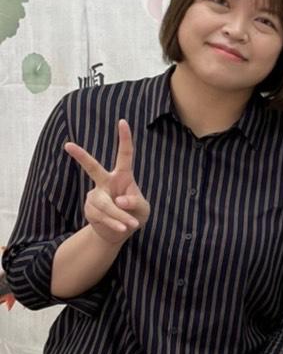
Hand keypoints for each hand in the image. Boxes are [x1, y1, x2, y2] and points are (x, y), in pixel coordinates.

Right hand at [64, 120, 149, 245]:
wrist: (119, 232)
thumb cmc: (134, 215)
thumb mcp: (143, 209)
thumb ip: (135, 203)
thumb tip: (118, 200)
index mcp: (123, 176)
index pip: (124, 155)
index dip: (124, 138)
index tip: (122, 121)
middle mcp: (106, 182)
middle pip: (93, 168)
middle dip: (81, 156)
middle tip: (68, 145)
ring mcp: (95, 195)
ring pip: (105, 204)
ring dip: (119, 216)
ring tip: (129, 225)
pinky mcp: (89, 208)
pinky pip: (101, 216)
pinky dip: (114, 223)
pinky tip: (120, 228)